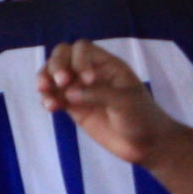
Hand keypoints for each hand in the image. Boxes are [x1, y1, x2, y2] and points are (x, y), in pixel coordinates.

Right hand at [36, 41, 170, 163]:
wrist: (146, 145)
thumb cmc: (143, 117)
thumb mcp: (125, 102)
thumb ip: (98, 94)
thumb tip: (68, 93)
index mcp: (108, 65)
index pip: (82, 48)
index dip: (78, 59)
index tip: (88, 80)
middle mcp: (91, 72)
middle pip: (62, 56)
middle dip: (56, 65)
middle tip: (60, 82)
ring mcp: (81, 90)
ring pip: (54, 75)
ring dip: (45, 80)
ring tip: (46, 93)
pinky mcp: (74, 108)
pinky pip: (54, 97)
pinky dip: (48, 99)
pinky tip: (50, 107)